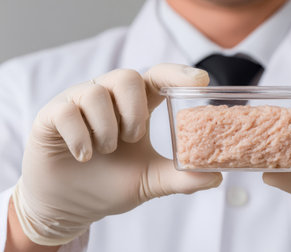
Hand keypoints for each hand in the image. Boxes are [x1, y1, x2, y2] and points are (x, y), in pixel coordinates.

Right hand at [12, 64, 221, 245]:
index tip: (202, 81)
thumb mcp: (150, 180)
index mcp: (135, 107)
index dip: (177, 74)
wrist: (71, 205)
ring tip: (106, 150)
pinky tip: (84, 156)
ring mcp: (79, 103)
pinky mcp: (52, 115)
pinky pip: (68, 111)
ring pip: (97, 93)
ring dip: (107, 129)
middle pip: (127, 76)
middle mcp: (108, 98)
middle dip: (134, 112)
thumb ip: (181, 178)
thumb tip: (216, 177)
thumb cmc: (111, 185)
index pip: (157, 77)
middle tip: (132, 138)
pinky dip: (81, 137)